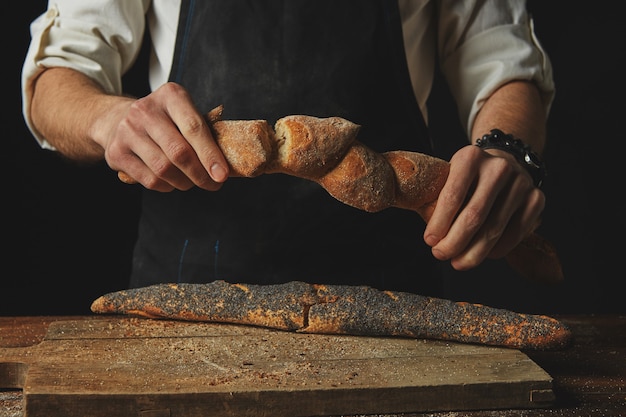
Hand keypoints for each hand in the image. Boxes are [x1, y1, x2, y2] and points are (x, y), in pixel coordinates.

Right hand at [102, 82, 228, 191]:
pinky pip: (150, 180)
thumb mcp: (183, 114)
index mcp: (171, 95)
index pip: (194, 128)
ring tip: (192, 182)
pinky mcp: (116, 153)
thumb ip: (203, 134)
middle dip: (200, 174)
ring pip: (164, 169)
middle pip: (179, 152)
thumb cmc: (163, 121)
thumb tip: (224, 167)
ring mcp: (127, 131)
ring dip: (185, 183)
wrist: (116, 119)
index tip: (222, 175)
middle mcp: (146, 110)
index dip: (210, 155)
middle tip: (213, 184)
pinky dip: (167, 186)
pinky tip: (172, 181)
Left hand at [423, 144, 544, 270]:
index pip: (452, 196)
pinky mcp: (536, 199)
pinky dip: (496, 250)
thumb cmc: (468, 178)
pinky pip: (515, 234)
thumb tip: (432, 238)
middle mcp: (498, 167)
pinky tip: (483, 254)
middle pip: (474, 216)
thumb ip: (437, 200)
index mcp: (470, 157)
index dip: (439, 223)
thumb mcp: (449, 176)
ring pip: (494, 229)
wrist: (504, 163)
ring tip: (458, 262)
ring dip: (473, 252)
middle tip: (441, 255)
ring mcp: (521, 183)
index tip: (430, 241)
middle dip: (454, 242)